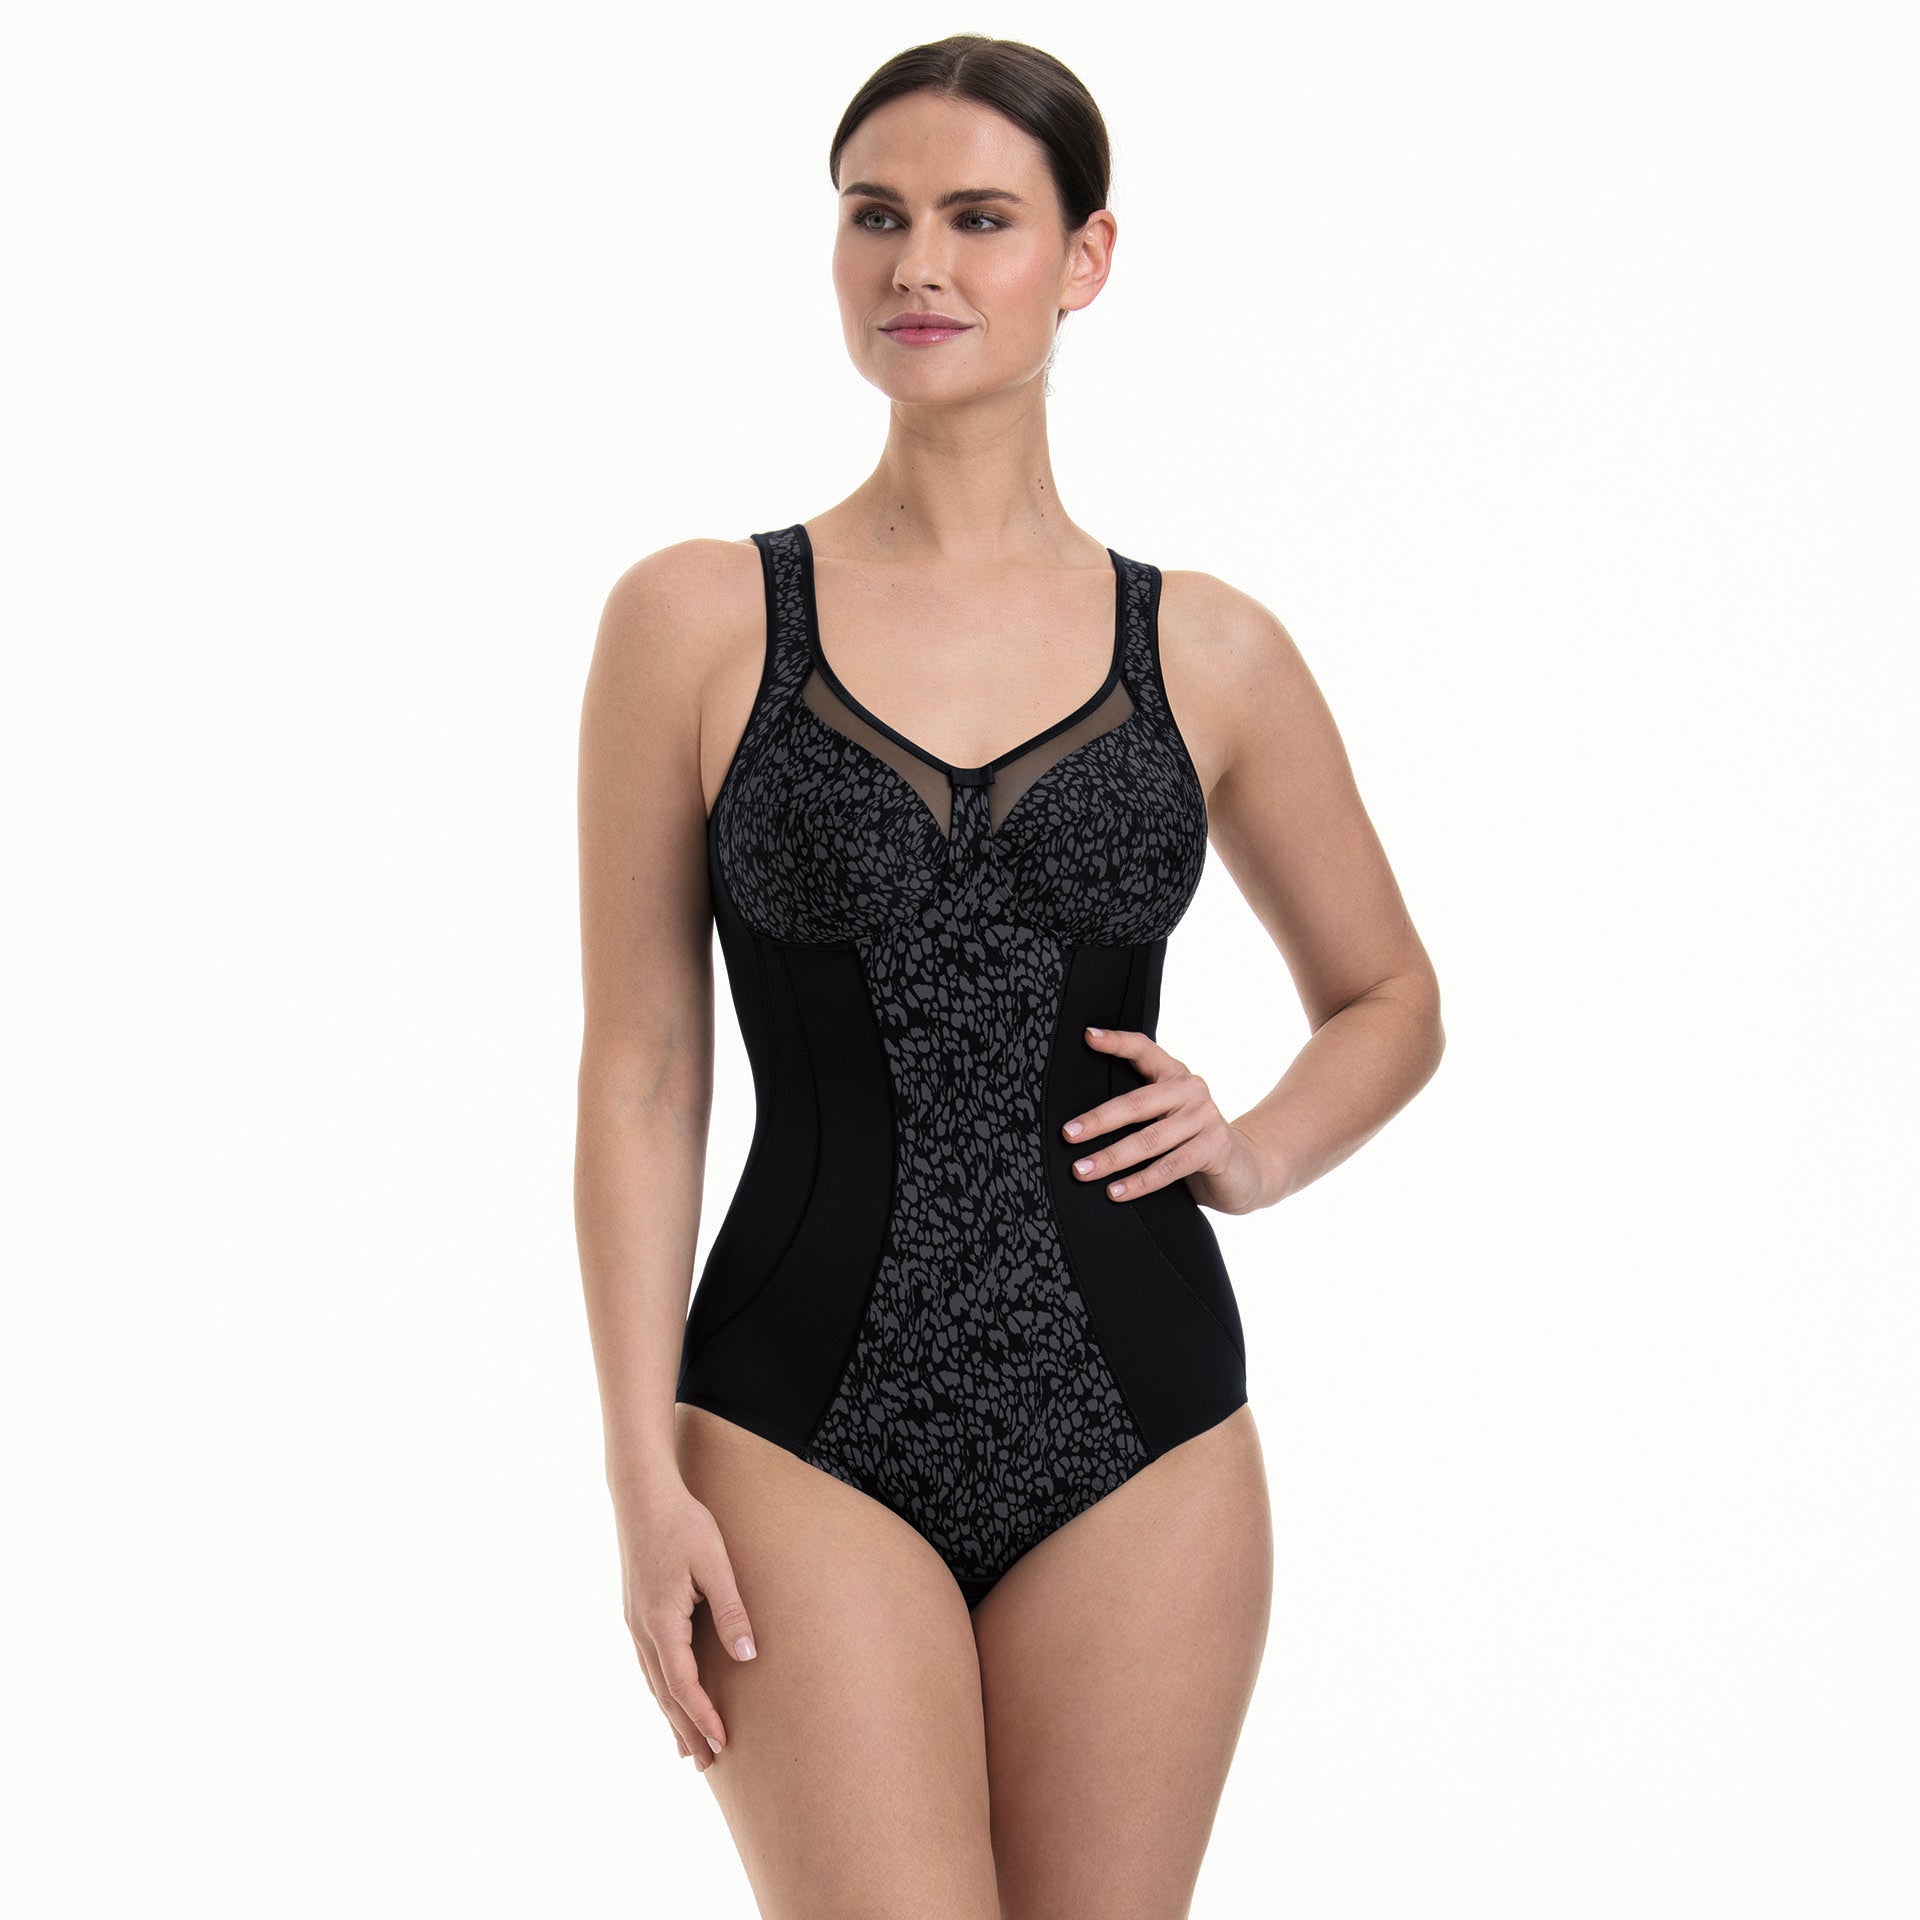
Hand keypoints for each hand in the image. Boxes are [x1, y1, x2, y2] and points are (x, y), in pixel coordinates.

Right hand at [616, 1481, 757, 1773]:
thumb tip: (748, 1656)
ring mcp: (634, 1622)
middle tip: (706, 1765)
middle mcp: (641, 1629)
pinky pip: (648, 1664)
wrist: (641, 1494)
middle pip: (665, 1693)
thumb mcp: (714, 1563)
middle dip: (686, 1730)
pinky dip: (660, 1690)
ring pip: (653, 1682)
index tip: (722, 1744)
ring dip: (671, 1716)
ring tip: (686, 1748)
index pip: (684, 1685)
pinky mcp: (635, 1612)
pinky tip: (668, 1699)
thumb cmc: (683, 1523)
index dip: (703, 1717)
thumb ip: (730, 1610)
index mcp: (661, 1622)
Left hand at [1061, 1025, 1269, 1215]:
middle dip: (1098, 1120)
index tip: (1088, 1036)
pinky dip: (1139, 1182)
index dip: (1116, 1042)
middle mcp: (1191, 1090)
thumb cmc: (1191, 1142)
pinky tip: (1116, 1192)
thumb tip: (1081, 1122)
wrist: (1244, 1169)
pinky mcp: (1214, 1148)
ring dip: (1112, 1158)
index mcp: (1175, 1075)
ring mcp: (1205, 1118)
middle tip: (1068, 1134)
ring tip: (1083, 1171)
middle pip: (1137, 1103)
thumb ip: (1139, 1109)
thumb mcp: (1167, 1117)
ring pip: (1149, 1140)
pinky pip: (1169, 1167)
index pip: (1144, 1050)